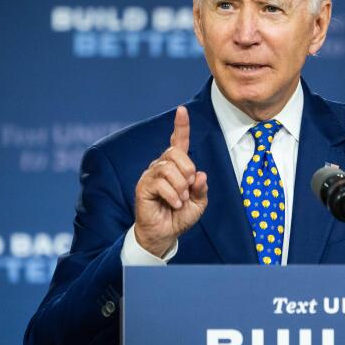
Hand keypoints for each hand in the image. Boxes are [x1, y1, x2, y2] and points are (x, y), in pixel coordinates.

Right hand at [133, 106, 207, 256]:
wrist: (165, 234)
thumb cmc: (180, 216)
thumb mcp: (199, 202)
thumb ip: (201, 188)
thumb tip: (200, 174)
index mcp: (176, 166)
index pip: (178, 142)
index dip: (180, 126)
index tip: (182, 110)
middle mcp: (161, 167)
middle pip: (175, 153)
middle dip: (187, 170)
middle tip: (189, 188)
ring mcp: (150, 175)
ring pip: (168, 168)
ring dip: (180, 186)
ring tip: (181, 200)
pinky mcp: (142, 187)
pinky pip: (160, 183)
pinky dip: (173, 195)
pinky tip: (174, 204)